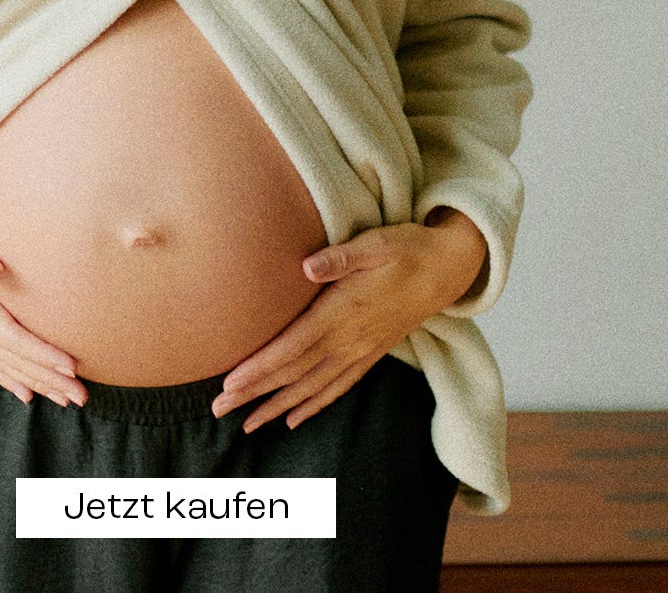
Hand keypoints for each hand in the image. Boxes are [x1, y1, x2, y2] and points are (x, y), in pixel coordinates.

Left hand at [210, 216, 484, 432]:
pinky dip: (313, 405)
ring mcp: (362, 350)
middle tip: (218, 410)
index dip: (260, 368)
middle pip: (294, 373)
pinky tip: (294, 419)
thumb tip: (304, 266)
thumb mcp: (377, 242)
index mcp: (344, 311)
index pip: (292, 347)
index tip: (229, 384)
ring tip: (247, 425)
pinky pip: (338, 387)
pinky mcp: (371, 353)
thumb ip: (340, 256)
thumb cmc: (408, 248)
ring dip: (277, 407)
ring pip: (313, 387)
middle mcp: (350, 339)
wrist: (448, 268)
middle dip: (255, 393)